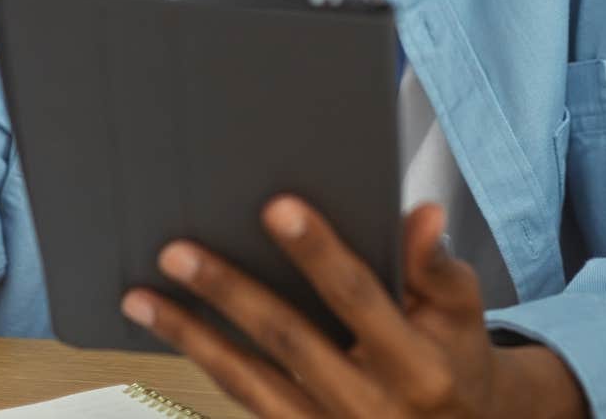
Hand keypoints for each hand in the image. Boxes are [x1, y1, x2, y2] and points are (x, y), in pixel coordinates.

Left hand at [121, 198, 587, 418]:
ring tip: (142, 297)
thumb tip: (422, 214)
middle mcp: (373, 411)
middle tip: (177, 252)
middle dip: (229, 293)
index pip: (360, 298)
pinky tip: (173, 331)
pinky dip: (205, 365)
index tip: (276, 207)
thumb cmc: (454, 359)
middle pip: (289, 342)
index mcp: (421, 369)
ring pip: (249, 383)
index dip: (318, 252)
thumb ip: (439, 267)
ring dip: (191, 337)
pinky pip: (246, 404)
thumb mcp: (463, 315)